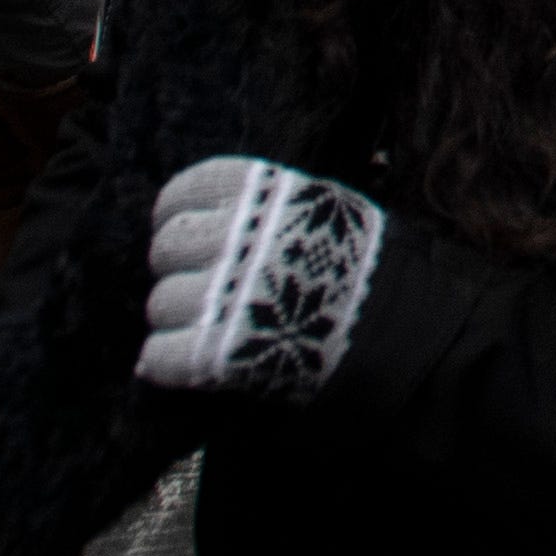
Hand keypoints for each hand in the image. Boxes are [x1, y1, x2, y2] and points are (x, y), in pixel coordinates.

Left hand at [136, 155, 386, 397]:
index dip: (178, 218)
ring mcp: (221, 297)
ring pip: (160, 304)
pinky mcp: (213, 353)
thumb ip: (258, 206)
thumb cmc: (357, 262)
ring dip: (180, 319)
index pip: (180, 195)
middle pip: (165, 249)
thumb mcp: (316, 206)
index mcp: (256, 194)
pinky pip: (159, 355)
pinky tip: (194, 360)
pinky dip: (169, 362)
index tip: (193, 237)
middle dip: (179, 269)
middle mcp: (233, 238)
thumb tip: (199, 216)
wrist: (395, 326)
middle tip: (205, 287)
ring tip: (211, 327)